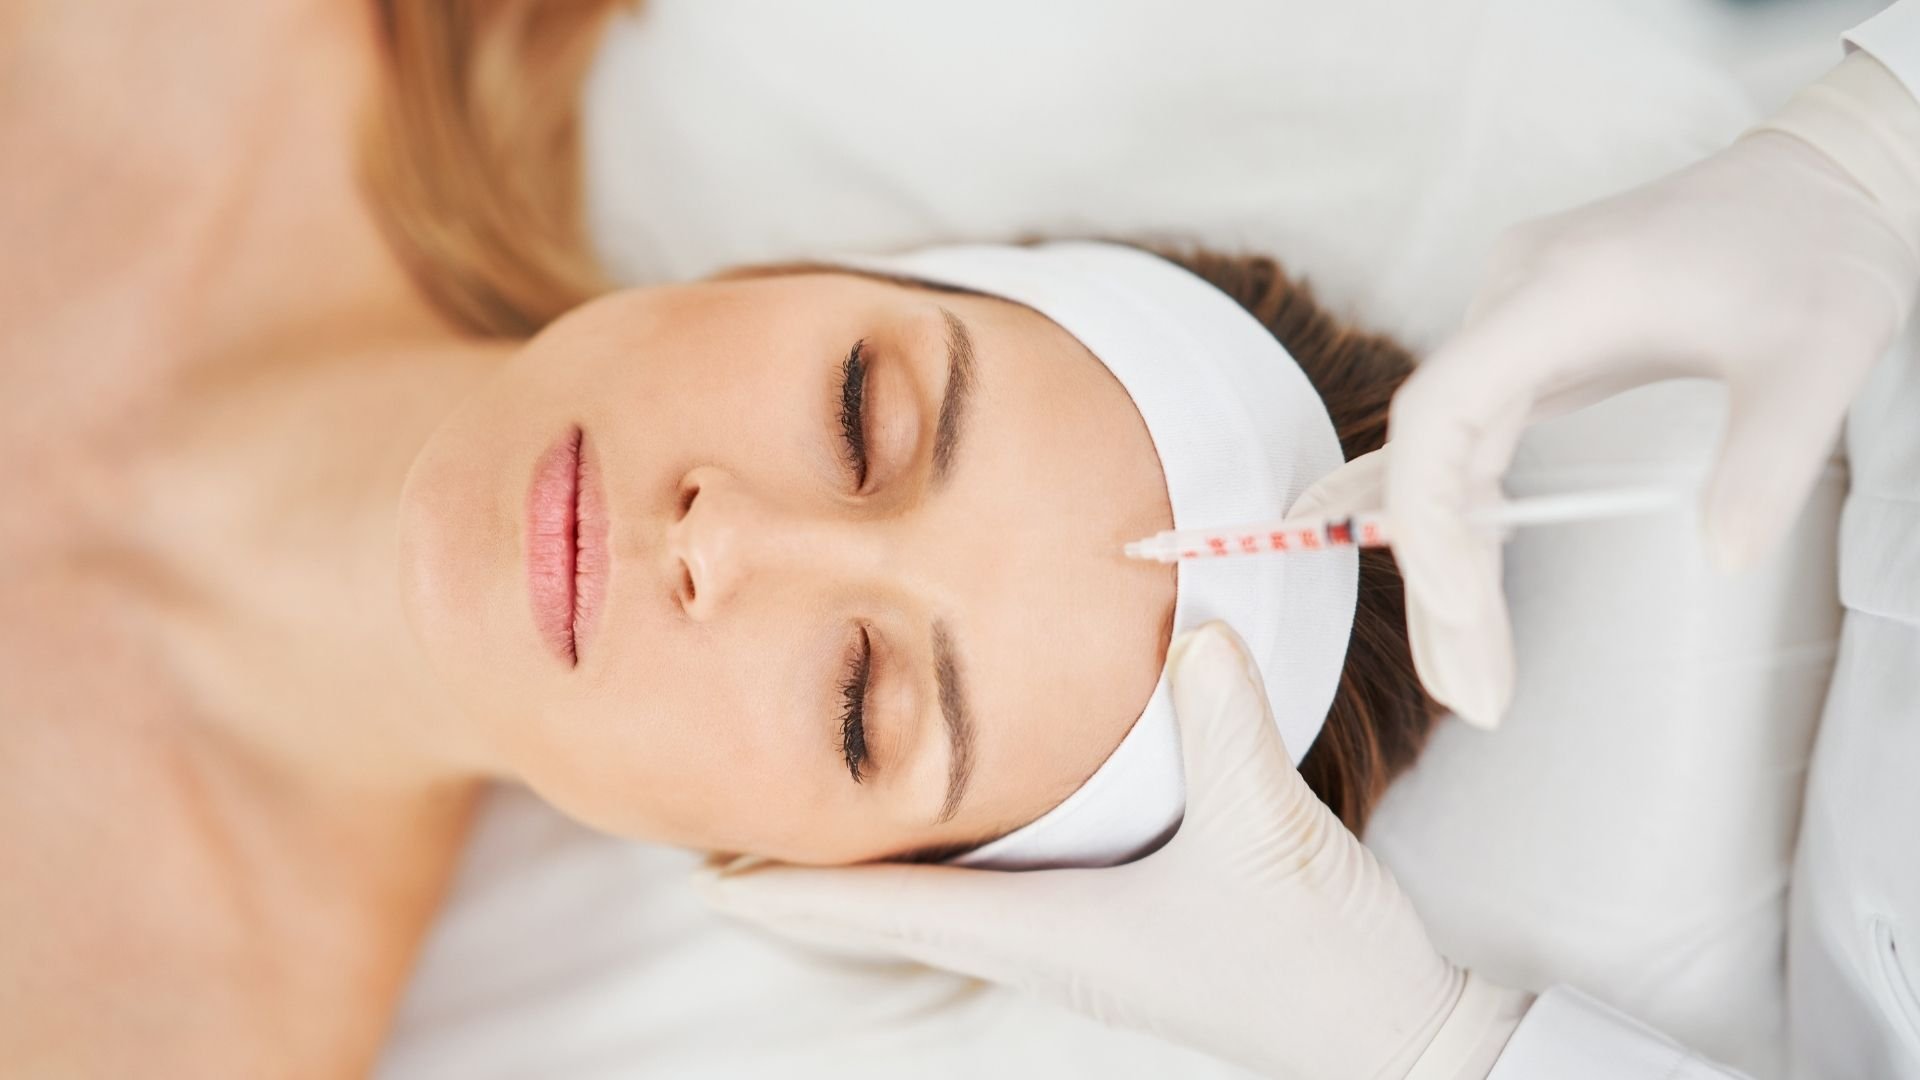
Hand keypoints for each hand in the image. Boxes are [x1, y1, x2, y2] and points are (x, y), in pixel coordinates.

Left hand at [697, 623, 1529, 1079]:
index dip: (796, 895)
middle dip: (806, 883)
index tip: (707, 879)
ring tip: (800, 833)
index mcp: (1055, 933)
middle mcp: (1052, 944)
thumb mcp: (1272, 834)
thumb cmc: (1325, 960)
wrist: (1396, 1035)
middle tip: (720, 840)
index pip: (892, 912)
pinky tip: (944, 833)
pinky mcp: (1123, 931)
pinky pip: (997, 895)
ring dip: (867, 876)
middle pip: (893, 913)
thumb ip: (1228, 730)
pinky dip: (939, 868)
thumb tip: (1194, 631)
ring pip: (940, 905)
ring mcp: (1084, 944)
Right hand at [1386, 126, 1919, 726]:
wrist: (1820, 183)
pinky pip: (1469, 449)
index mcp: (1556, 292)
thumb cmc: (1815, 252)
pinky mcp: (1527, 349)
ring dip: (1447, 570)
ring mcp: (1509, 325)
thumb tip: (1725, 557)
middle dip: (1440, 581)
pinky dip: (1460, 526)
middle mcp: (1508, 303)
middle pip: (1431, 459)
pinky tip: (1450, 586)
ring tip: (1470, 676)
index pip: (1439, 412)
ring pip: (1444, 465)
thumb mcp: (1820, 354)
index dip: (1430, 516)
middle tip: (1474, 692)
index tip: (1461, 608)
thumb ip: (1771, 456)